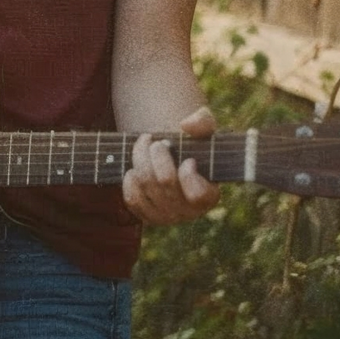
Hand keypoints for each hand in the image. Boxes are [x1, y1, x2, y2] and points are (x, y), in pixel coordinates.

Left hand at [121, 106, 220, 224]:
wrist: (173, 157)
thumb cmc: (192, 143)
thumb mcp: (203, 128)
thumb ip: (202, 121)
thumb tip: (186, 125)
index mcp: (209, 195)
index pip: (197, 193)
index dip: (189, 173)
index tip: (188, 159)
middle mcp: (189, 212)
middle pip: (165, 181)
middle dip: (158, 153)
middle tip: (158, 142)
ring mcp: (167, 216)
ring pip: (146, 184)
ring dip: (140, 158)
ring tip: (145, 145)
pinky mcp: (147, 216)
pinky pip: (132, 199)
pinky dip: (130, 179)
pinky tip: (135, 168)